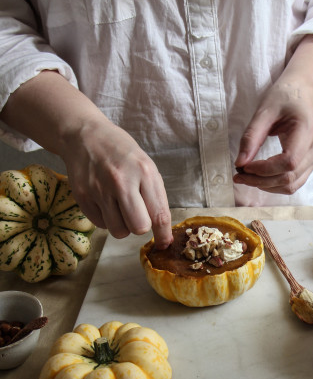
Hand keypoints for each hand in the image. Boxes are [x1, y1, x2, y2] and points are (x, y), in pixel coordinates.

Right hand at [64, 120, 172, 248]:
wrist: (85, 136)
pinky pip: (100, 225)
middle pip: (138, 227)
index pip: (159, 214)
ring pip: (118, 231)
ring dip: (122, 225)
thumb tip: (163, 231)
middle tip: (137, 214)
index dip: (163, 234)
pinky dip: (106, 219)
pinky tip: (105, 202)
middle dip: (140, 226)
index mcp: (144, 171)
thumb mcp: (145, 165)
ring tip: (119, 207)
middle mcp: (121, 181)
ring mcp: (98, 189)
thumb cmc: (121, 152)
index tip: (164, 243)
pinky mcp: (81, 196)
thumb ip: (155, 196)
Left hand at [233, 81, 312, 194]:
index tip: (244, 167)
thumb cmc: (283, 98)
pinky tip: (260, 177)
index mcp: (308, 130)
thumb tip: (240, 164)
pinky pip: (294, 182)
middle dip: (261, 181)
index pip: (288, 161)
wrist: (302, 94)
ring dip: (267, 186)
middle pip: (290, 177)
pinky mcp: (312, 163)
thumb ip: (251, 137)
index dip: (264, 169)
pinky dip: (275, 184)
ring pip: (292, 185)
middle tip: (239, 176)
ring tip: (247, 177)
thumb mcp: (263, 111)